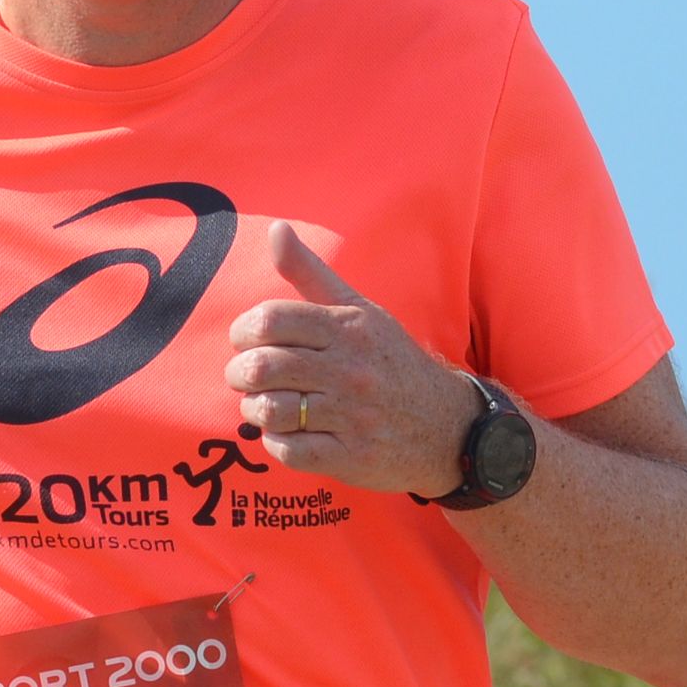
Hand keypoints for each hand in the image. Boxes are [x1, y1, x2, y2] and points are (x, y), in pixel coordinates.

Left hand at [223, 223, 474, 496]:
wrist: (447, 426)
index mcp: (348, 328)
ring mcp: (352, 416)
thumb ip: (311, 273)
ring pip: (270, 411)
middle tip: (245, 376)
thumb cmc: (391, 362)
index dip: (243, 332)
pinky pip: (289, 450)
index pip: (271, 320)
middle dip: (238, 373)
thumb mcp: (359, 311)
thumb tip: (276, 230)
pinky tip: (286, 432)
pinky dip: (276, 442)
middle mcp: (351, 369)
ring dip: (254, 410)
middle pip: (262, 367)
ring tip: (263, 405)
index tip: (247, 341)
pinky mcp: (351, 457)